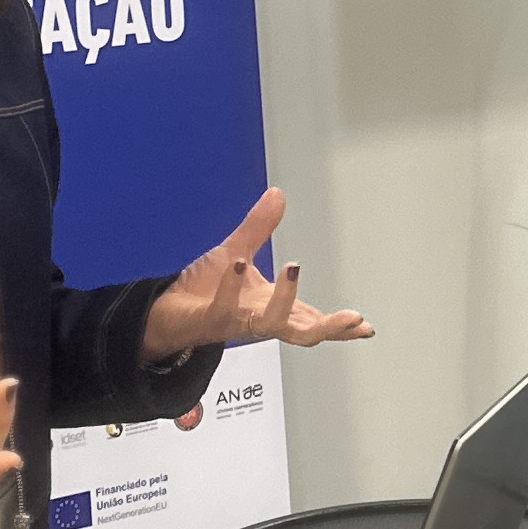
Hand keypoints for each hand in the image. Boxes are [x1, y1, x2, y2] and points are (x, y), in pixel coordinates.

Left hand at [142, 188, 372, 361]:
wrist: (163, 312)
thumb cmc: (201, 293)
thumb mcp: (236, 251)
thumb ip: (259, 228)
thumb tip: (278, 196)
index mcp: (272, 308)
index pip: (312, 321)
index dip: (340, 326)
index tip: (364, 326)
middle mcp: (259, 320)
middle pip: (302, 333)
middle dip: (329, 327)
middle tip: (353, 319)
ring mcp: (236, 323)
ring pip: (268, 323)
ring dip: (283, 300)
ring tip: (294, 270)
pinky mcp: (210, 321)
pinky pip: (224, 308)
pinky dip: (231, 286)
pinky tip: (238, 264)